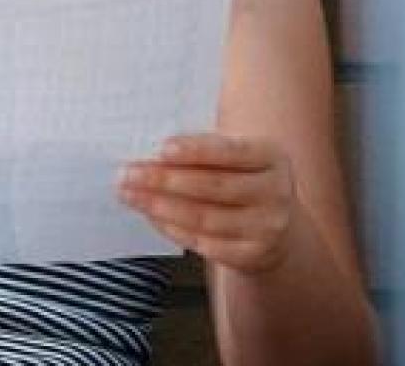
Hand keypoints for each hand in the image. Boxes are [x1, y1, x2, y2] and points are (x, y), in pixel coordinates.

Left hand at [119, 133, 297, 273]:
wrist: (277, 226)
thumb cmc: (241, 179)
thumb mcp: (234, 156)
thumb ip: (201, 150)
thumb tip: (149, 151)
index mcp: (272, 157)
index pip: (232, 151)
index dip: (196, 150)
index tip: (162, 149)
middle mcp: (276, 192)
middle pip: (213, 186)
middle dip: (164, 179)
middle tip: (127, 174)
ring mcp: (268, 227)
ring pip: (205, 217)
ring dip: (160, 205)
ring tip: (129, 194)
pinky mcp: (253, 255)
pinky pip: (204, 242)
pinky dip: (172, 228)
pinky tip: (150, 216)